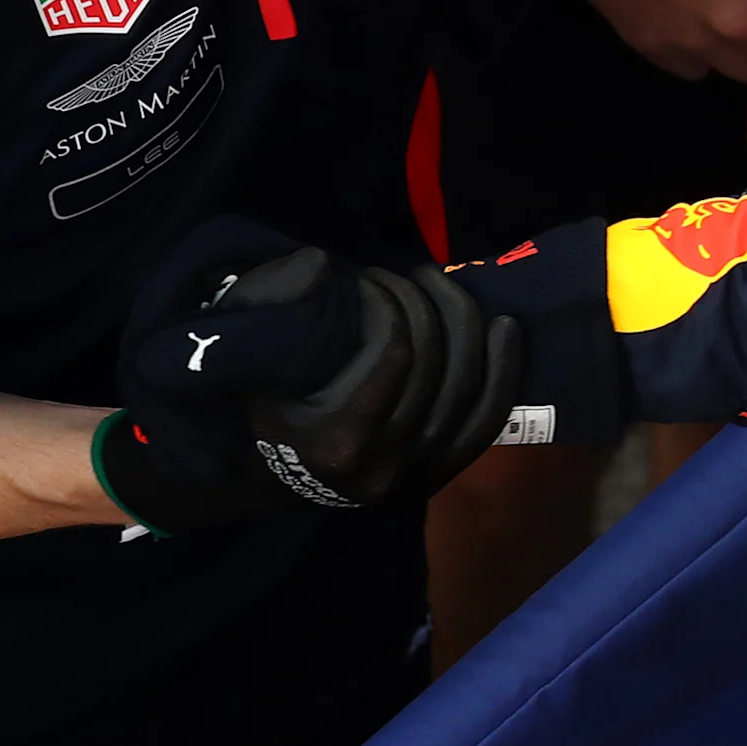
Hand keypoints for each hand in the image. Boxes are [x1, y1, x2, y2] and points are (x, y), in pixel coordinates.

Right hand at [98, 216, 518, 532]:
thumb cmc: (250, 403)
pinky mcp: (437, 478)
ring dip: (463, 321)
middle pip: (437, 364)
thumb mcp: (243, 353)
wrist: (260, 478)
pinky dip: (502, 370)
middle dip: (424, 301)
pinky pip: (485, 419)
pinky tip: (503, 327)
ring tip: (439, 283)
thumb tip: (324, 266)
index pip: (396, 350)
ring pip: (468, 386)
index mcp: (337, 443)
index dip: (388, 300)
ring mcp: (416, 479)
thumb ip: (268, 302)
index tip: (366, 280)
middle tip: (402, 274)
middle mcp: (384, 470)